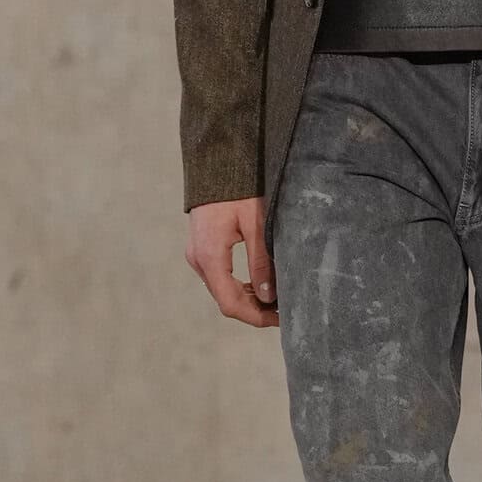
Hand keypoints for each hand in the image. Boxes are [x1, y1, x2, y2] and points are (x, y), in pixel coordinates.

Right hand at [185, 195, 277, 326]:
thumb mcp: (257, 224)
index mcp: (210, 255)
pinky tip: (260, 284)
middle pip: (226, 300)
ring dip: (248, 299)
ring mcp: (197, 254)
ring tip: (277, 299)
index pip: (231, 303)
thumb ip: (262, 261)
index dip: (257, 317)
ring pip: (222, 290)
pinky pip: (219, 277)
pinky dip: (239, 286)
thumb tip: (269, 297)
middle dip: (255, 311)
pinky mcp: (200, 249)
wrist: (216, 163)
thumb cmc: (239, 189)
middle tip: (284, 311)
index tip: (281, 319)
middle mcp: (198, 259)